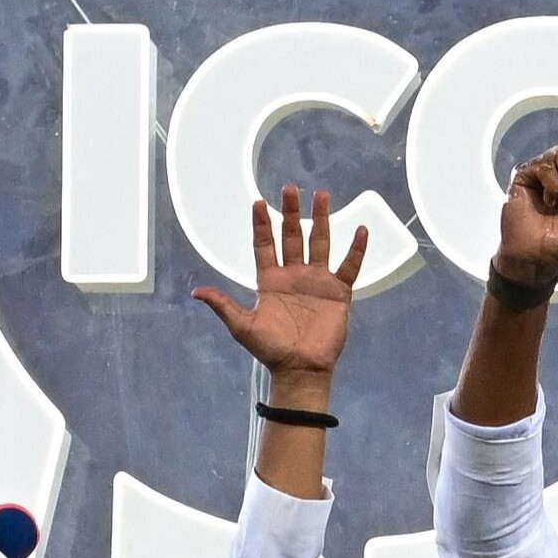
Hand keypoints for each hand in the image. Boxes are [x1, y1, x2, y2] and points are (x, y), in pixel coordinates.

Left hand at [190, 184, 367, 397]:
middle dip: (291, 213)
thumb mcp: (242, 326)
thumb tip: (196, 292)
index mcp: (271, 280)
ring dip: (321, 220)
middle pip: (292, 236)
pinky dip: (356, 250)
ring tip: (321, 195)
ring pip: (320, 243)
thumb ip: (223, 305)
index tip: (258, 202)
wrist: (300, 368)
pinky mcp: (338, 292)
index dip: (261, 224)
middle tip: (290, 189)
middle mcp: (294, 275)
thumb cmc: (271, 348)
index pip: (265, 244)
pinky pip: (349, 266)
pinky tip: (361, 231)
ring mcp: (317, 281)